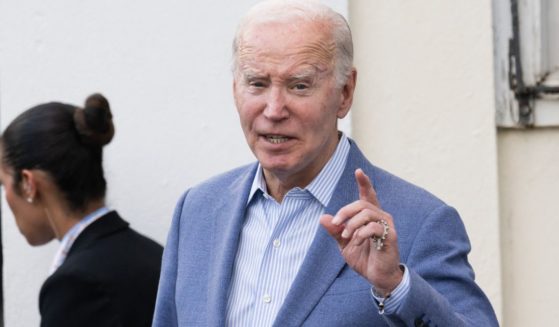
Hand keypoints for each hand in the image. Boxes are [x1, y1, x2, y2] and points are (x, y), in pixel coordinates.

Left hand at [320, 169, 402, 295]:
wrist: (378, 277)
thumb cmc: (364, 258)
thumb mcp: (344, 244)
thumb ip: (335, 230)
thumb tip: (322, 218)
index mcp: (369, 216)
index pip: (368, 195)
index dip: (364, 182)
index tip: (358, 171)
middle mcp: (380, 217)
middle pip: (361, 203)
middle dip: (345, 211)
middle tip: (335, 223)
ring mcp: (387, 226)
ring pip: (367, 213)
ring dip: (352, 224)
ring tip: (346, 236)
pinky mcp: (390, 236)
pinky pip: (374, 227)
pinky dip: (361, 233)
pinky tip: (357, 242)